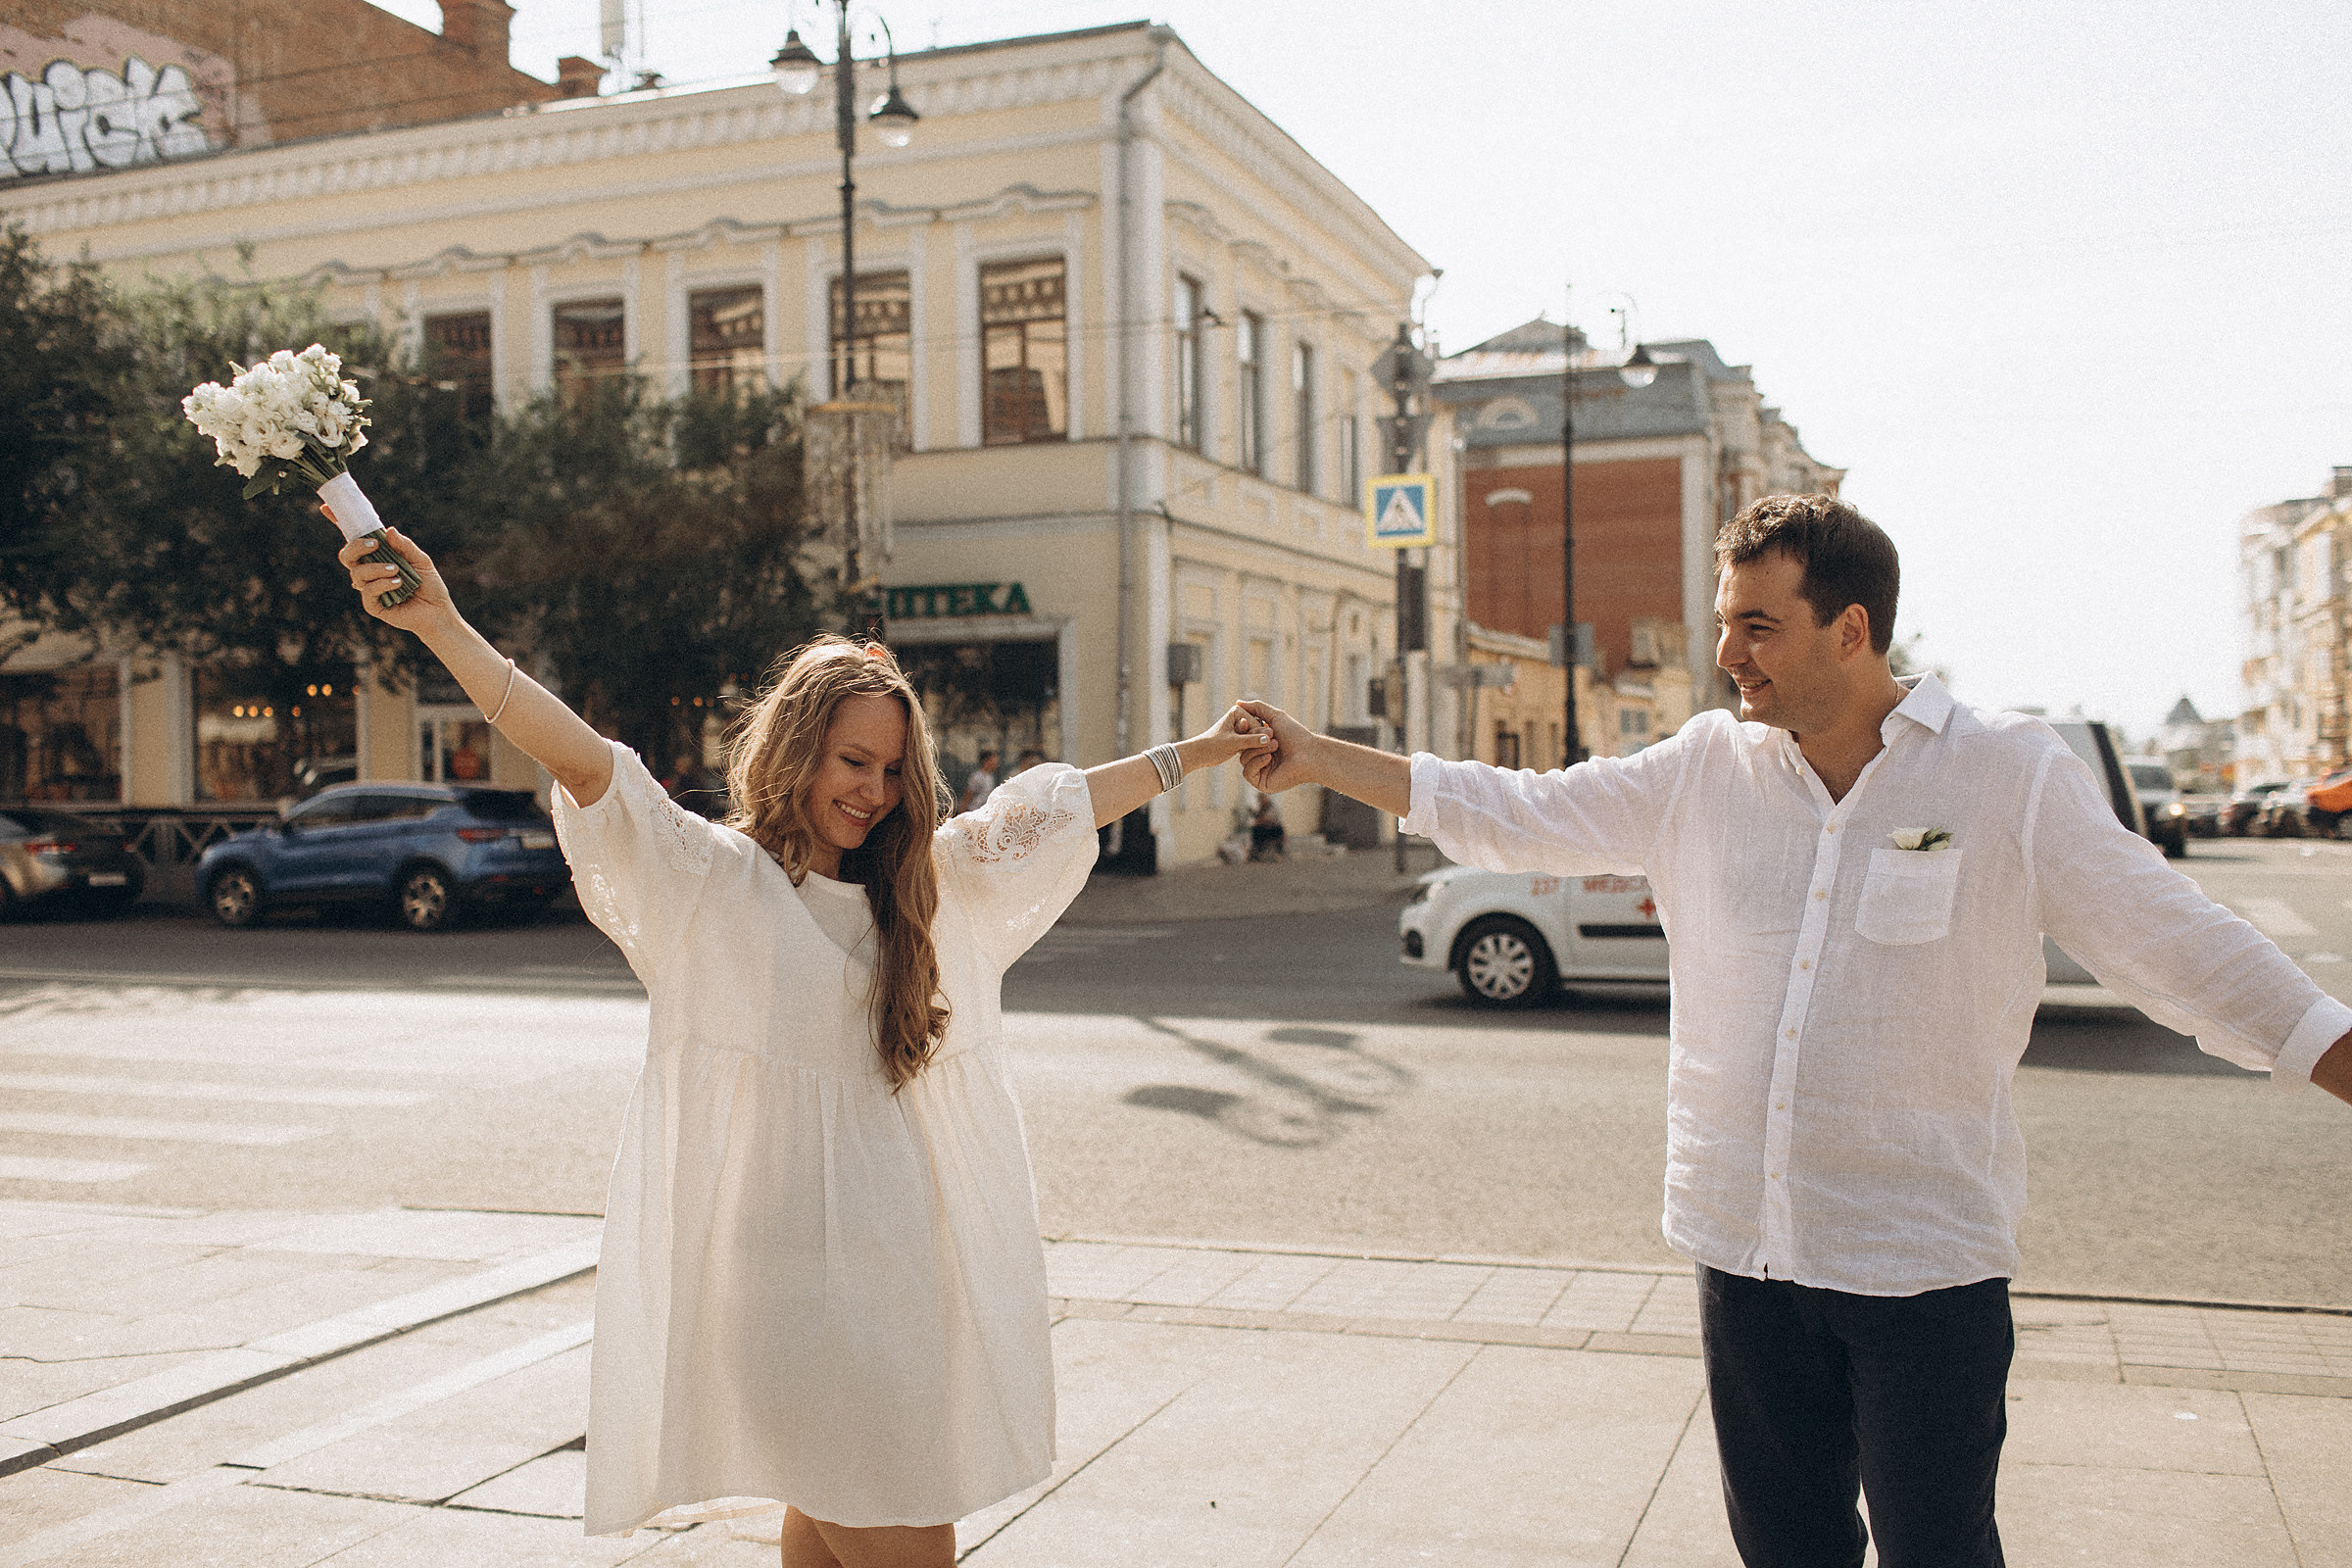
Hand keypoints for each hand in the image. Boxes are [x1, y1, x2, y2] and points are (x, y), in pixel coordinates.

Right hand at [332, 514, 455, 635]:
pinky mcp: (373, 605)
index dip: (338, 522)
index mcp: (378, 556)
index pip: (354, 538)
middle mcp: (369, 570)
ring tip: (396, 570)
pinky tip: (397, 584)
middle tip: (374, 544)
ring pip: (357, 573)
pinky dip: (382, 584)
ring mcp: (369, 588)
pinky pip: (367, 592)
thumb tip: (388, 530)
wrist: (438, 612)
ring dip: (376, 568)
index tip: (326, 507)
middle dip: (356, 547)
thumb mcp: (421, 560)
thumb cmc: (429, 584)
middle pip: (347, 555)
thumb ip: (405, 546)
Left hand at [1184, 703, 1277, 770]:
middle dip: (1255, 742)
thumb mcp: (1232, 743)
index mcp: (1238, 711)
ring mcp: (1241, 728)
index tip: (1248, 745)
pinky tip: (1246, 756)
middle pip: (1257, 731)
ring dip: (1253, 747)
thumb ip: (1251, 740)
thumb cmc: (1211, 746)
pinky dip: (1250, 750)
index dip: (1255, 737)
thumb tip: (1268, 739)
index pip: (1256, 725)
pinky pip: (1251, 744)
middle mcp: (1240, 717)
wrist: (1199, 754)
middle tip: (1249, 751)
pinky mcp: (1240, 738)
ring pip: (1255, 738)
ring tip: (1246, 754)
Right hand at [1234, 700, 1320, 793]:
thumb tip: (1237, 702)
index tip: (1246, 722)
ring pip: (1243, 760)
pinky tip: (1269, 758)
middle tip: (1271, 734)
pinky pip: (1247, 773)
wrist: (1309, 754)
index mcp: (1261, 745)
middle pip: (1241, 748)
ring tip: (1275, 745)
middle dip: (1253, 739)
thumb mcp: (1275, 716)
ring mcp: (1260, 771)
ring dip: (1258, 750)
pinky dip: (1256, 763)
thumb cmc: (1295, 735)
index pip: (1242, 738)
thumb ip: (1257, 708)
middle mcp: (1259, 758)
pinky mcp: (1261, 783)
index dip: (1243, 730)